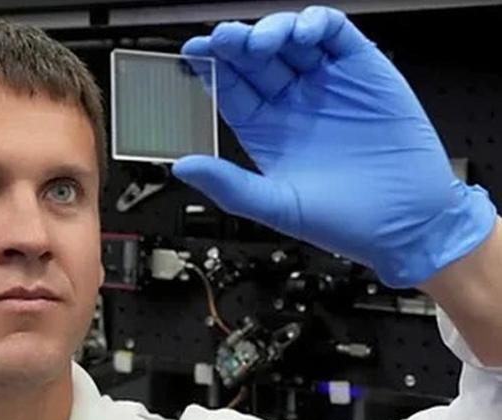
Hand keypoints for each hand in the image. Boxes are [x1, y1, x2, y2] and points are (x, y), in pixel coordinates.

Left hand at [171, 6, 495, 287]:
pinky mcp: (363, 70)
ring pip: (290, 40)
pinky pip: (335, 35)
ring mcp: (326, 83)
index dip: (210, 68)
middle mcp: (292, 102)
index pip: (230, 88)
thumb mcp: (278, 206)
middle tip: (222, 38)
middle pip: (254, 59)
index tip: (192, 52)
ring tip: (261, 41)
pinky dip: (317, 24)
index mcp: (266, 130)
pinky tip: (303, 32)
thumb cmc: (345, 221)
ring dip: (271, 30)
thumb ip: (229, 184)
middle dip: (235, 44)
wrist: (409, 223)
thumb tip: (181, 166)